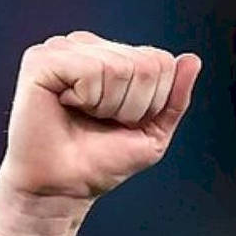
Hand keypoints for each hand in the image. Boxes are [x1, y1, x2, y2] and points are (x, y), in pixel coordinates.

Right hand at [0, 32, 201, 204]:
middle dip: (132, 107)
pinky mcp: (43, 59)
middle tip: (101, 123)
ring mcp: (64, 48)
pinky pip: (90, 69)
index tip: (122, 124)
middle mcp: (89, 46)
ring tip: (83, 116)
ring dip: (108, 106)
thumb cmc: (100, 162)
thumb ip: (174, 99)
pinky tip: (66, 106)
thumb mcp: (151, 134)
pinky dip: (87, 99)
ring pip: (120, 66)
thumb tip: (193, 59)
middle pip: (146, 65)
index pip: (161, 62)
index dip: (151, 104)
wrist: (62, 189)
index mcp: (113, 56)